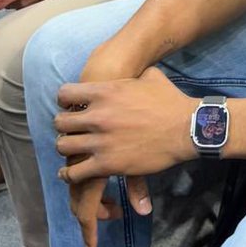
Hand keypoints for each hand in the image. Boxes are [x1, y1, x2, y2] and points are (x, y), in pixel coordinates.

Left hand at [54, 69, 183, 246]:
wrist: (185, 129)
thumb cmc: (170, 101)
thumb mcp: (151, 77)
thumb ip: (135, 75)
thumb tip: (135, 72)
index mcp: (105, 92)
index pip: (64, 94)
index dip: (66, 100)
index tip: (71, 106)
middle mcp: (97, 116)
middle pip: (60, 123)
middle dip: (64, 126)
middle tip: (72, 130)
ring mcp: (100, 142)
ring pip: (63, 147)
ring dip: (66, 148)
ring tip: (72, 150)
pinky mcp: (106, 164)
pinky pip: (75, 173)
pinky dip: (69, 174)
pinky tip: (71, 173)